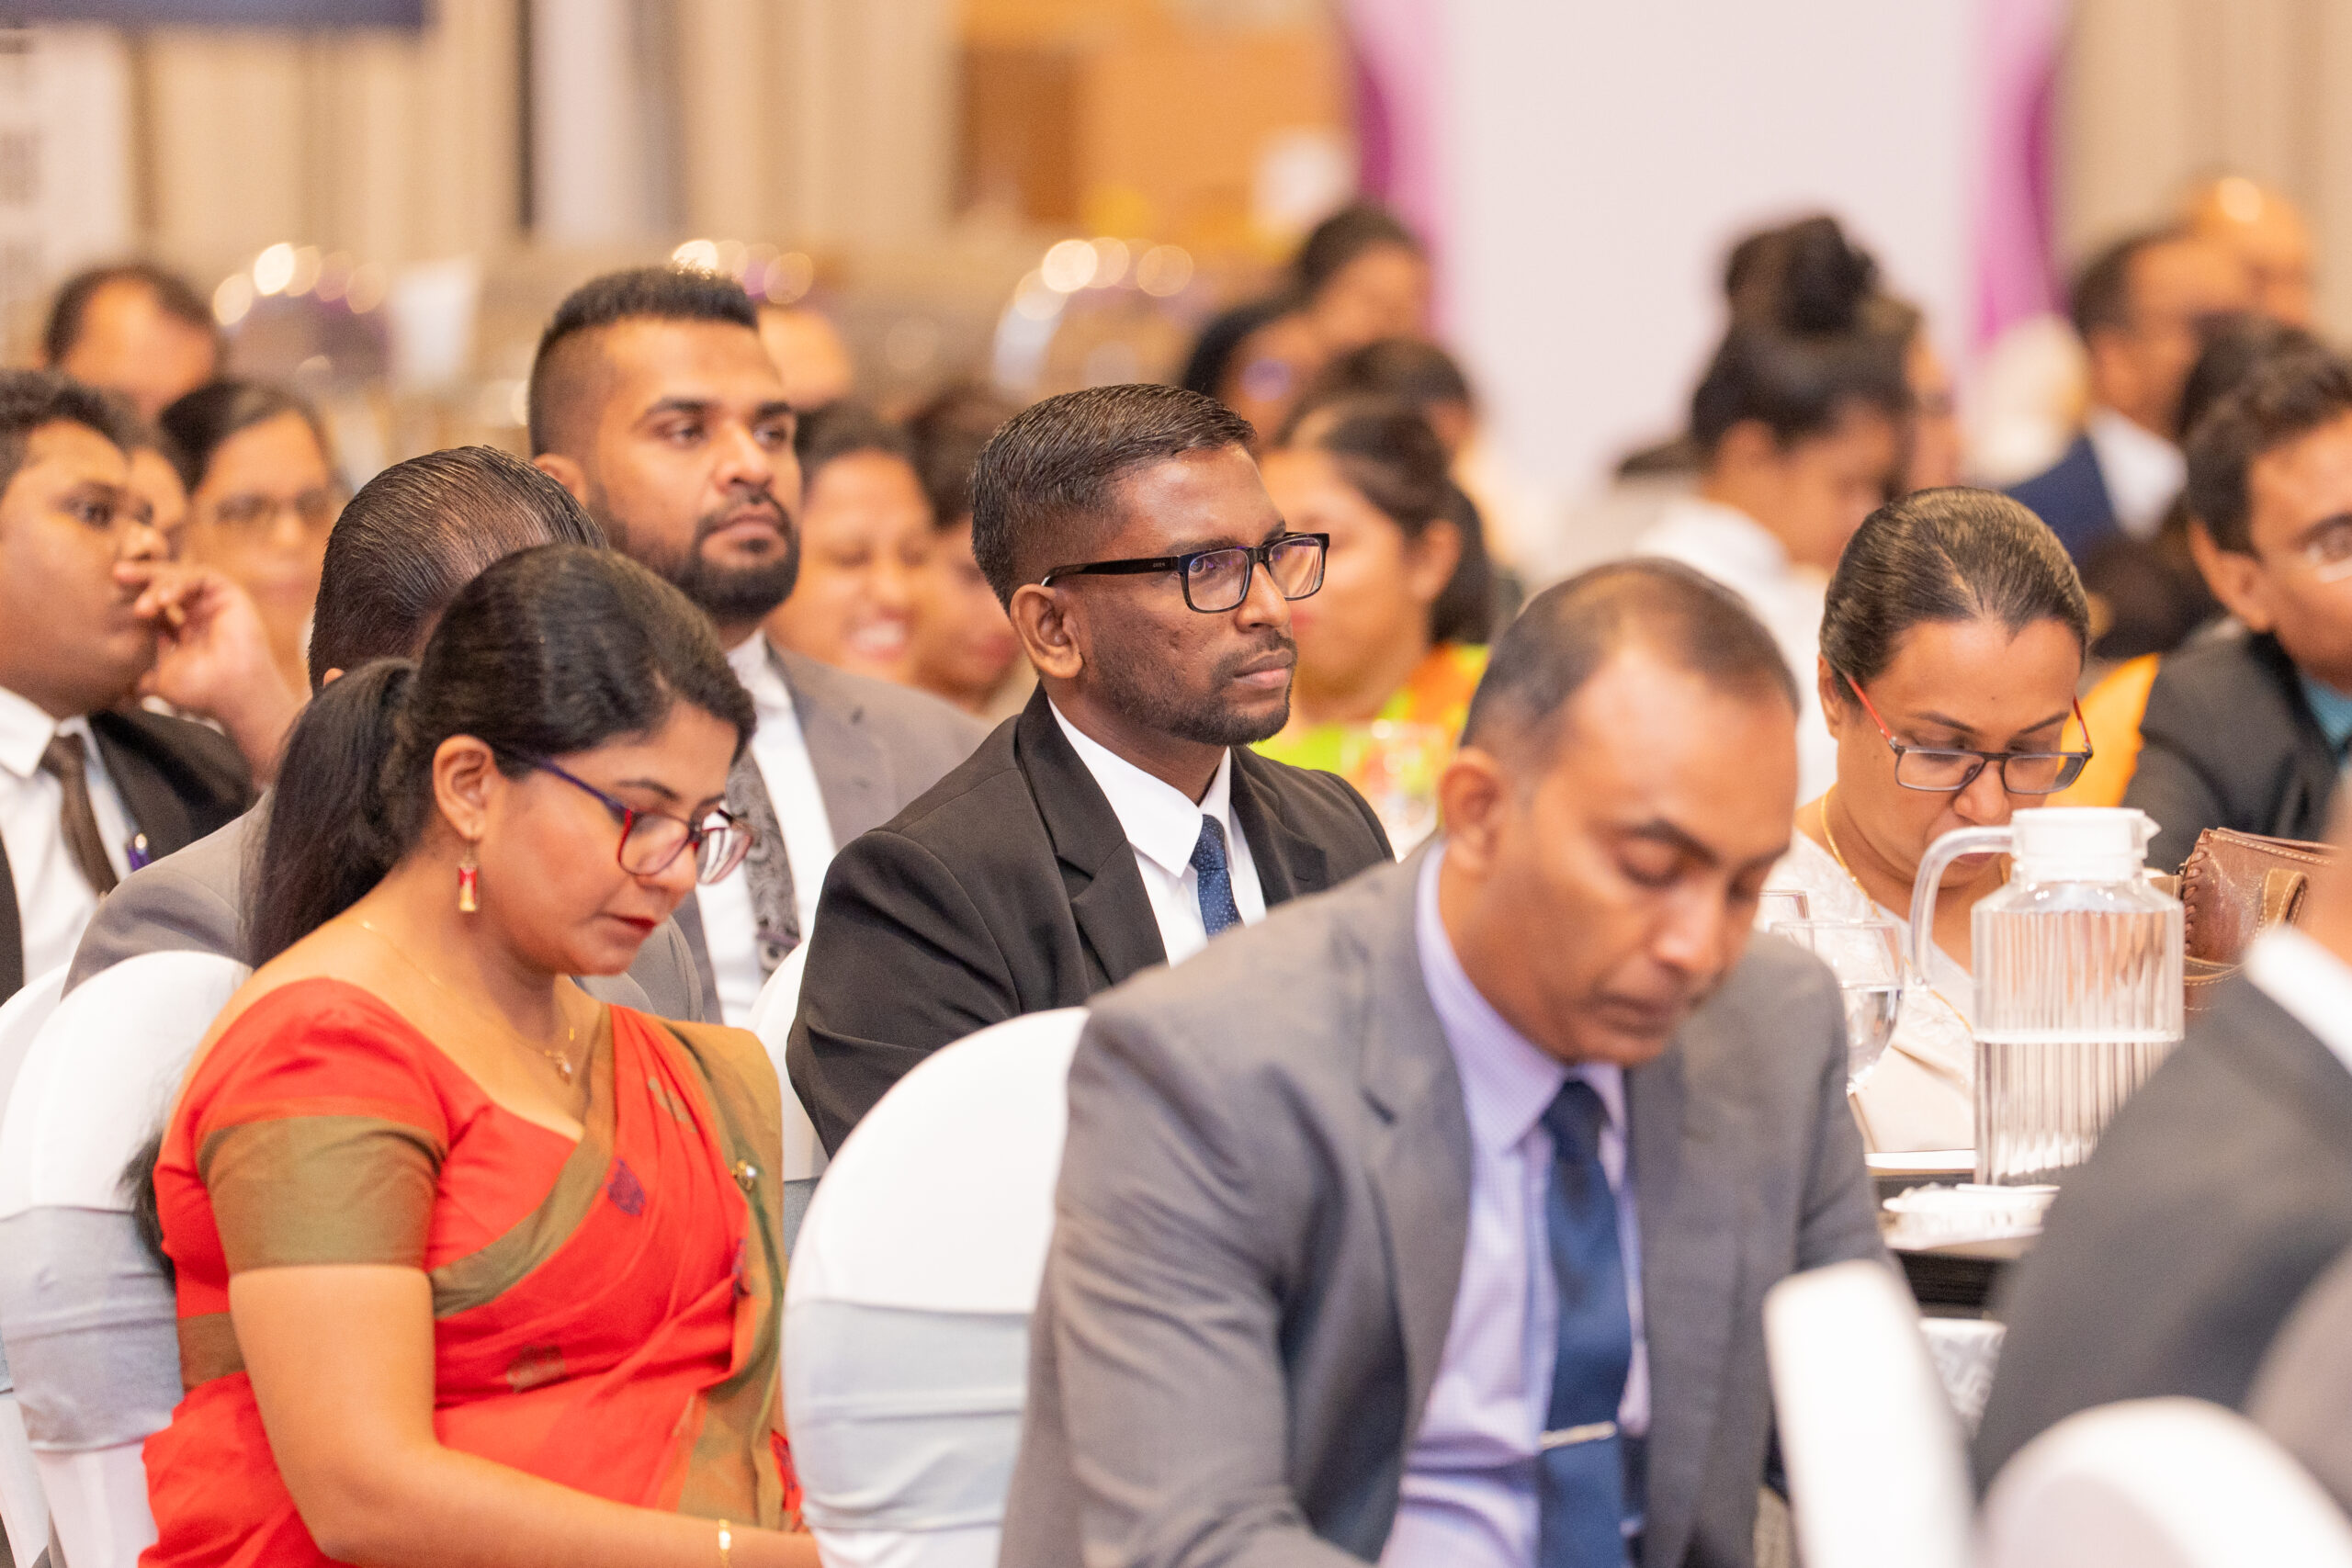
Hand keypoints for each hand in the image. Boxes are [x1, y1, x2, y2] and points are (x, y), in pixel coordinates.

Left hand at [122, 561, 303, 780]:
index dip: (137, 594)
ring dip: (158, 584)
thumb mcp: (159, 679)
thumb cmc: (203, 691)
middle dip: (141, 576)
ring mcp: (215, 604)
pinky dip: (181, 582)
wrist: (233, 695)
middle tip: (118, 575)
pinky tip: (166, 598)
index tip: (112, 590)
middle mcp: (200, 613)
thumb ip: (141, 668)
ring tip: (144, 606)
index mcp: (185, 630)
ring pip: (182, 576)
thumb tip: (118, 674)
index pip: (158, 602)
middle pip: (167, 582)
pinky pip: (202, 575)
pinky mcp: (231, 595)